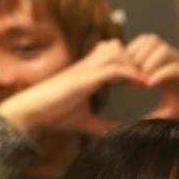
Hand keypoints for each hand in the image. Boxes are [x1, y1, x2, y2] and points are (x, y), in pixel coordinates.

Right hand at [0, 39, 141, 136]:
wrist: (32, 111)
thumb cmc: (54, 113)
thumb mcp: (87, 121)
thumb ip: (105, 124)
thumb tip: (122, 132)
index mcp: (88, 71)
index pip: (111, 54)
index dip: (129, 62)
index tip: (143, 79)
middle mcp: (88, 66)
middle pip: (116, 46)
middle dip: (135, 59)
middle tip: (147, 77)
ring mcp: (86, 69)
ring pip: (117, 52)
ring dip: (134, 64)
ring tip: (144, 82)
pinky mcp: (86, 78)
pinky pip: (115, 68)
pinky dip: (131, 74)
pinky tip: (140, 86)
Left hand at [126, 35, 178, 127]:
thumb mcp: (172, 110)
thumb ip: (154, 115)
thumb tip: (137, 128)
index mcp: (163, 65)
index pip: (140, 47)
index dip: (128, 58)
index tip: (122, 78)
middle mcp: (172, 59)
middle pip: (146, 40)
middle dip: (134, 58)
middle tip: (129, 78)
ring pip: (157, 47)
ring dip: (145, 63)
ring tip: (141, 82)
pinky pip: (173, 66)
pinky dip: (159, 73)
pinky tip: (151, 85)